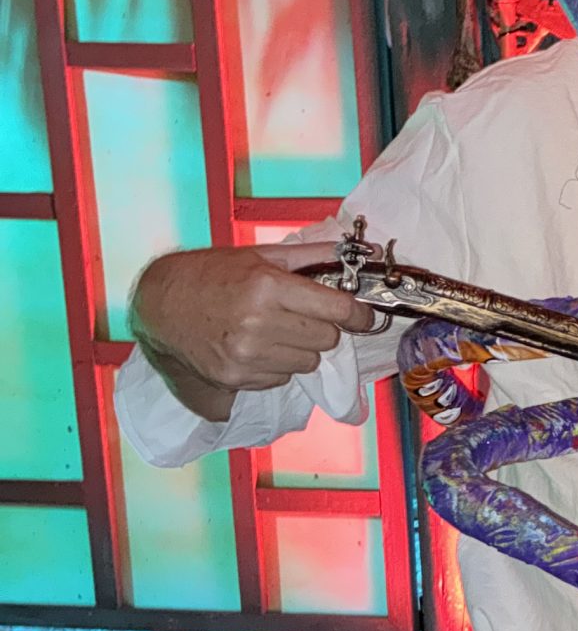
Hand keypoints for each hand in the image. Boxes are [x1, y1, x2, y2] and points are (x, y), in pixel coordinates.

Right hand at [129, 243, 378, 421]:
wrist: (160, 304)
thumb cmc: (211, 274)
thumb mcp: (259, 255)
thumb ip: (310, 256)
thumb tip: (355, 252)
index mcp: (268, 286)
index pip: (337, 310)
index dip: (357, 314)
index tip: (363, 316)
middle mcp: (259, 323)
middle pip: (327, 339)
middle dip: (321, 327)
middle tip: (300, 315)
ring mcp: (247, 354)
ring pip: (308, 362)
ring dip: (299, 348)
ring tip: (273, 330)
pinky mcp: (237, 377)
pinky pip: (282, 378)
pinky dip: (276, 365)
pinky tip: (255, 347)